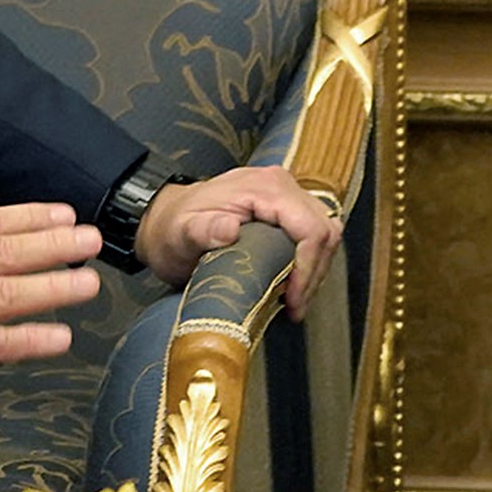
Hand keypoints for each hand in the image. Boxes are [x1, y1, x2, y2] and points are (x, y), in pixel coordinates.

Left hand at [132, 165, 342, 316]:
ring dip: (314, 270)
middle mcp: (280, 185)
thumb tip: (229, 229)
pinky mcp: (285, 208)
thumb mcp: (180, 233)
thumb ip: (202, 230)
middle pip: (324, 231)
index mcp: (264, 187)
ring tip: (293, 300)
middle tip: (295, 306)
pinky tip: (290, 285)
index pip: (310, 228)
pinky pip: (313, 235)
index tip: (292, 299)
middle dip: (314, 273)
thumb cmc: (173, 228)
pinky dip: (308, 263)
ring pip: (325, 234)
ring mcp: (285, 195)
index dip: (307, 268)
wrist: (166, 219)